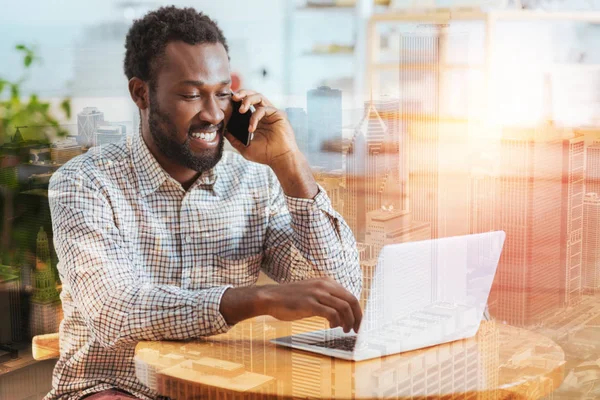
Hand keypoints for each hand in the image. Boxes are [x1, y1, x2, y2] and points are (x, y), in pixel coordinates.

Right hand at [220, 277, 362, 332]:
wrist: (270, 298)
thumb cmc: (290, 298)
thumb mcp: (312, 294)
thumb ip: (326, 299)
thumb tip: (341, 313)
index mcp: (327, 282)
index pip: (350, 295)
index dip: (357, 311)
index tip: (358, 323)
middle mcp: (324, 285)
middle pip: (351, 301)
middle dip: (357, 317)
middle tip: (356, 329)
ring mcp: (317, 293)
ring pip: (343, 307)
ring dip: (348, 322)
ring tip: (344, 330)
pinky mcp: (309, 303)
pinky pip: (331, 313)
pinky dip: (336, 322)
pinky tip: (332, 327)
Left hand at [225, 90, 299, 168]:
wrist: (280, 160)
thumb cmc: (265, 155)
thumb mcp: (245, 147)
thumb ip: (234, 139)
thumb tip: (223, 131)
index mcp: (257, 119)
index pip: (246, 103)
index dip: (237, 100)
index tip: (227, 102)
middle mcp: (265, 114)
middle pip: (252, 95)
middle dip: (242, 93)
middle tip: (233, 98)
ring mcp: (272, 113)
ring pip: (259, 97)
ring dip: (247, 100)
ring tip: (240, 110)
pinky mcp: (278, 114)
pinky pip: (264, 109)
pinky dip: (255, 117)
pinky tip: (251, 129)